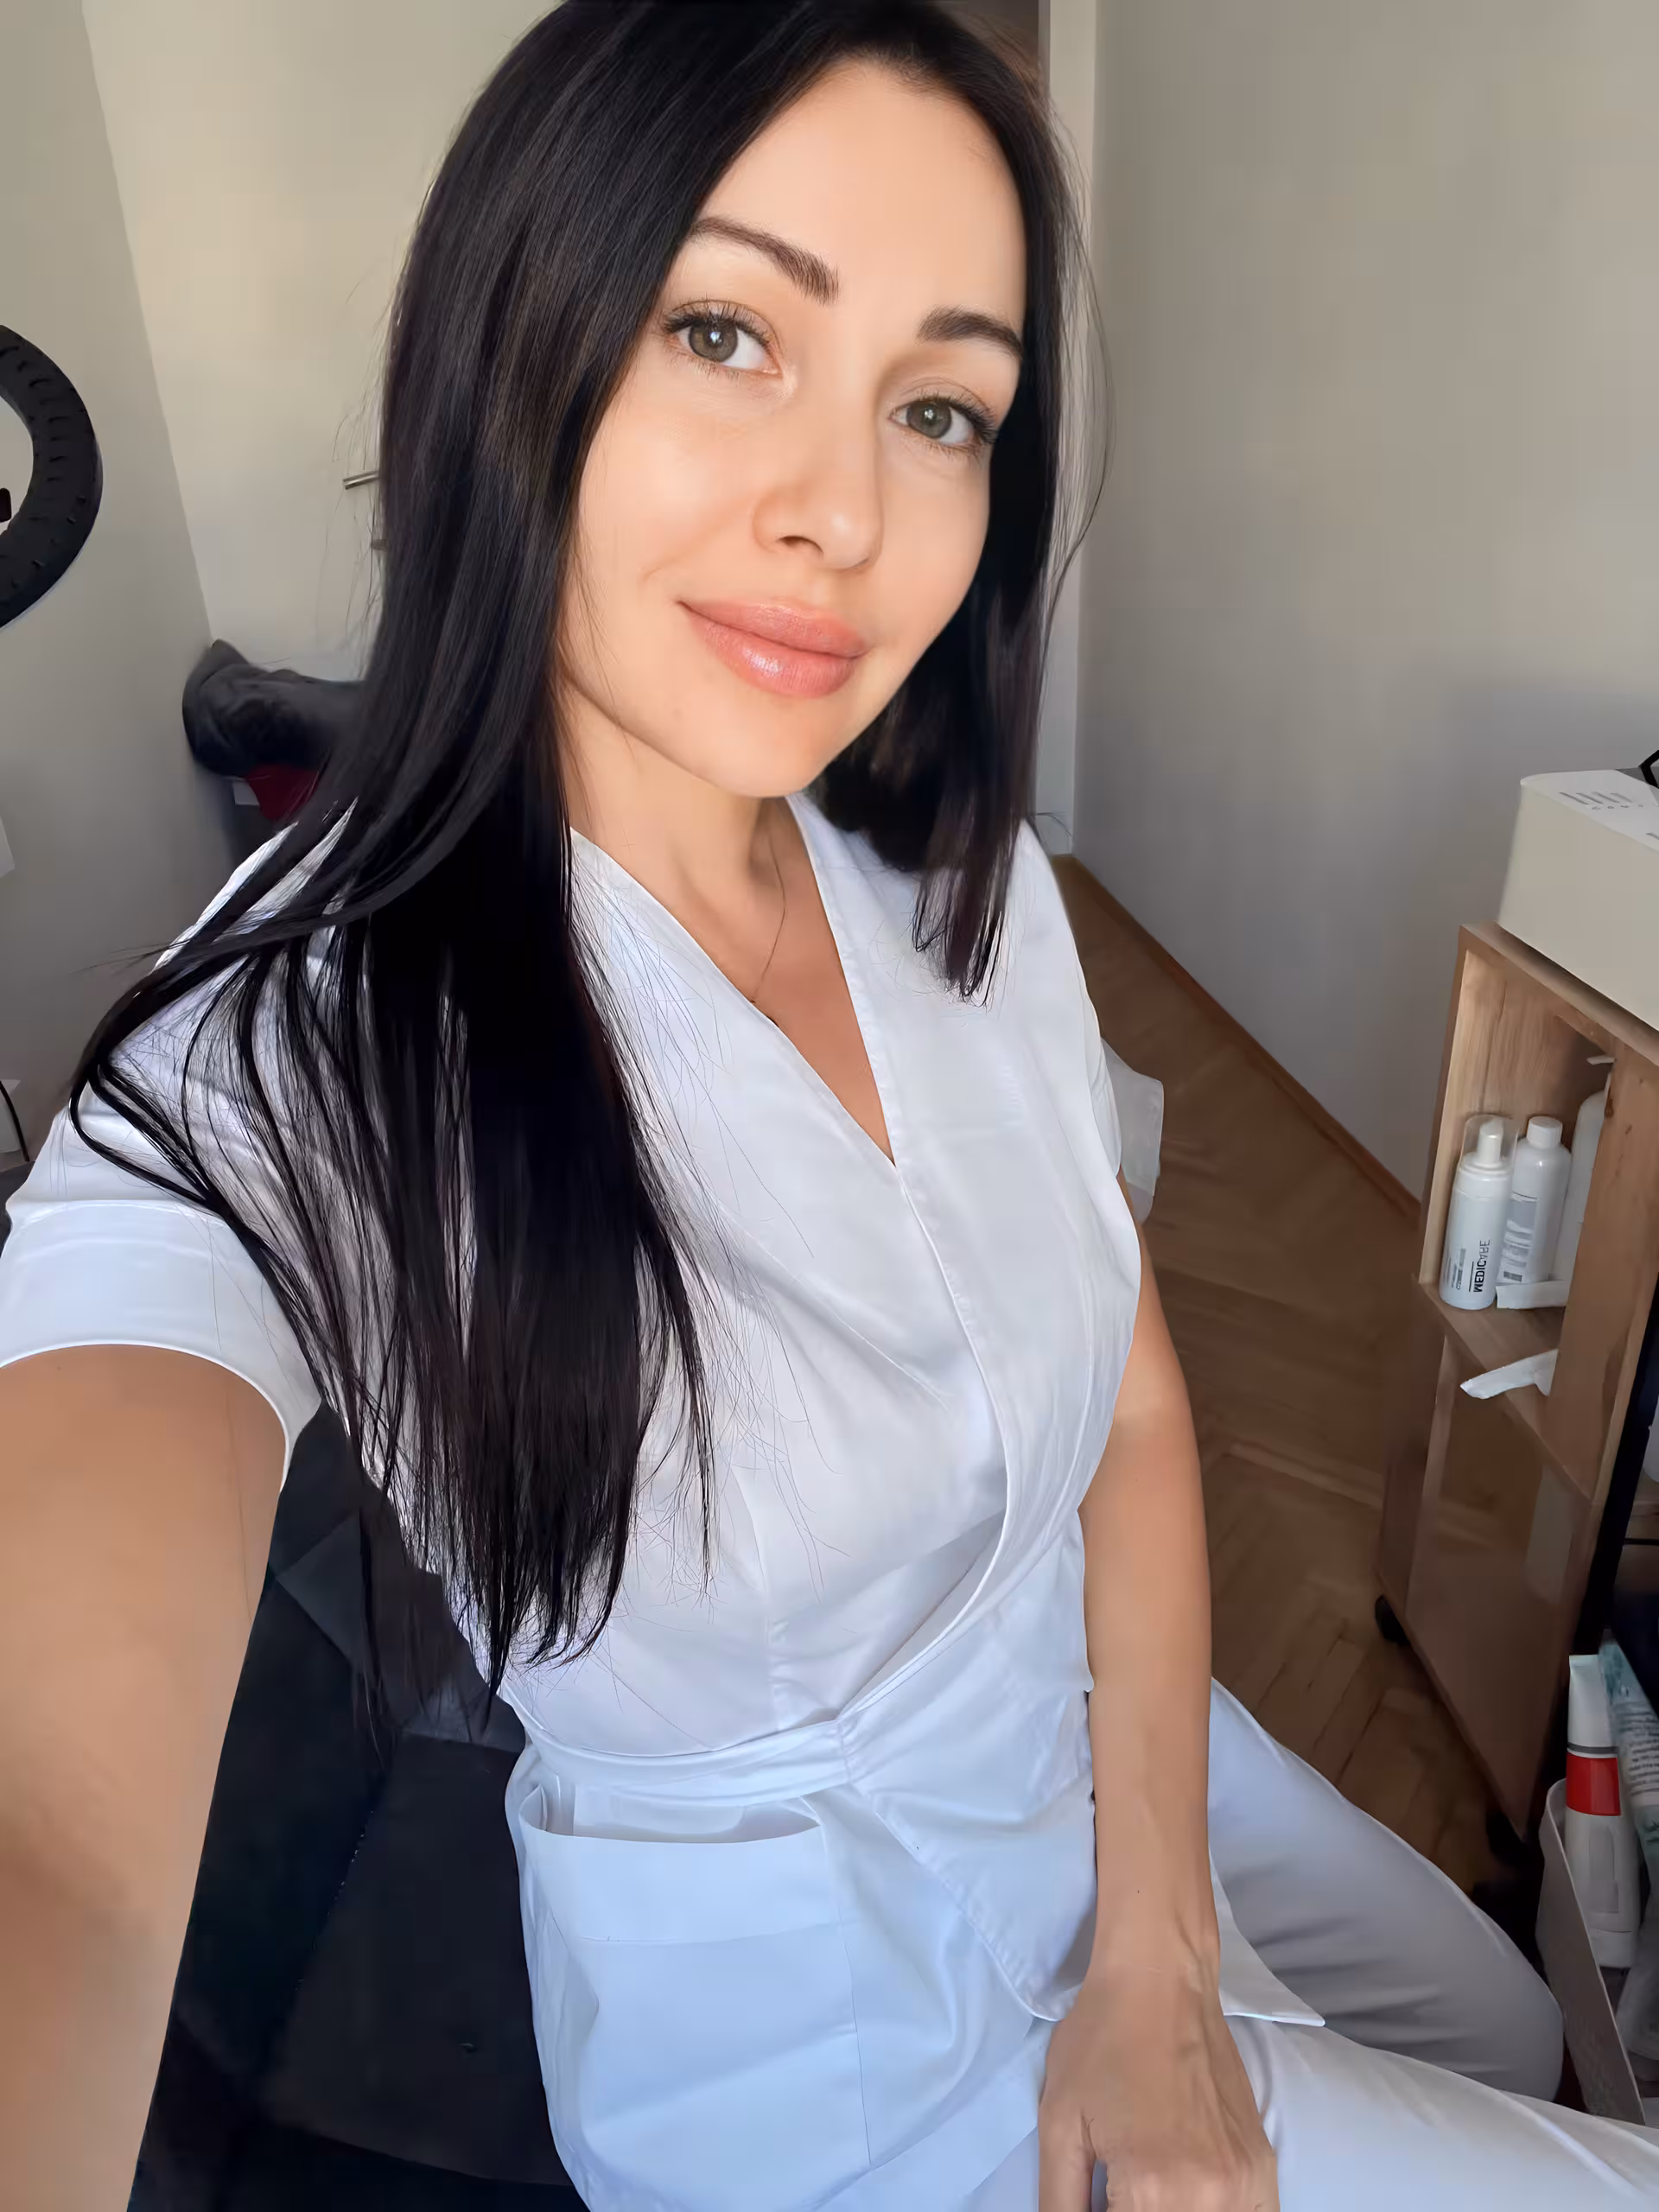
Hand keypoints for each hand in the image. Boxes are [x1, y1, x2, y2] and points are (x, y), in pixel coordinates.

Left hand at [1037, 1956, 1277, 2210]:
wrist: (1162, 1978)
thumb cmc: (1101, 2041)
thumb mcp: (1057, 2127)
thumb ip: (1061, 2205)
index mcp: (1154, 2190)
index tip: (1098, 2196)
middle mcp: (1211, 2197)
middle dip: (1133, 2211)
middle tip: (1116, 2187)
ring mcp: (1246, 2184)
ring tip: (1144, 2188)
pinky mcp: (1264, 2168)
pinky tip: (1187, 2196)